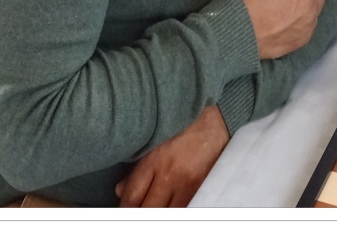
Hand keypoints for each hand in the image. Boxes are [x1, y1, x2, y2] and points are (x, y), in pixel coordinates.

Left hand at [114, 106, 229, 206]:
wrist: (215, 121)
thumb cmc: (183, 125)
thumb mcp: (156, 139)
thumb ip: (138, 166)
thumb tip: (121, 190)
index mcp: (155, 160)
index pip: (131, 197)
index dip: (124, 206)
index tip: (123, 207)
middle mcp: (170, 176)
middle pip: (147, 210)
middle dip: (138, 213)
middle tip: (136, 209)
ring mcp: (187, 186)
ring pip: (165, 215)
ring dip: (157, 213)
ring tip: (153, 206)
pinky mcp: (201, 190)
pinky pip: (183, 210)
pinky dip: (173, 211)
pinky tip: (168, 206)